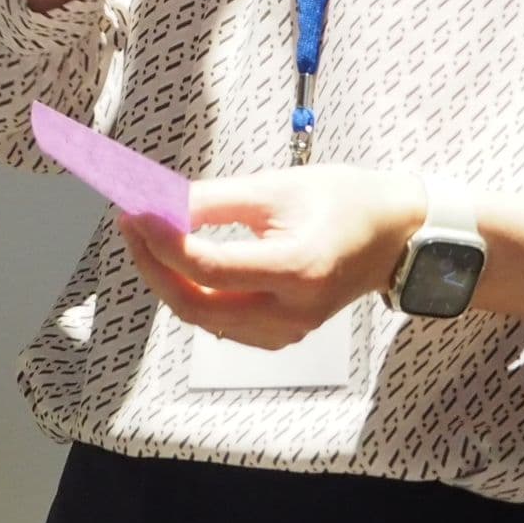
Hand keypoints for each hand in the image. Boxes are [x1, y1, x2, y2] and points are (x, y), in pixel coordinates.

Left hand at [118, 166, 423, 350]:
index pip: (207, 267)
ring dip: (167, 278)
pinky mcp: (282, 335)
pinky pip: (221, 323)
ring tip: (147, 234)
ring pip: (203, 318)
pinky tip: (179, 260)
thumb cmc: (341, 200)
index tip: (133, 208)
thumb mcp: (276, 187)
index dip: (161, 240)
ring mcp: (288, 331)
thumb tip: (156, 201)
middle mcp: (292, 311)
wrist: (393, 235)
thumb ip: (213, 199)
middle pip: (196, 303)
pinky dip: (192, 293)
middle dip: (153, 263)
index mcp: (296, 270)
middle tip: (130, 222)